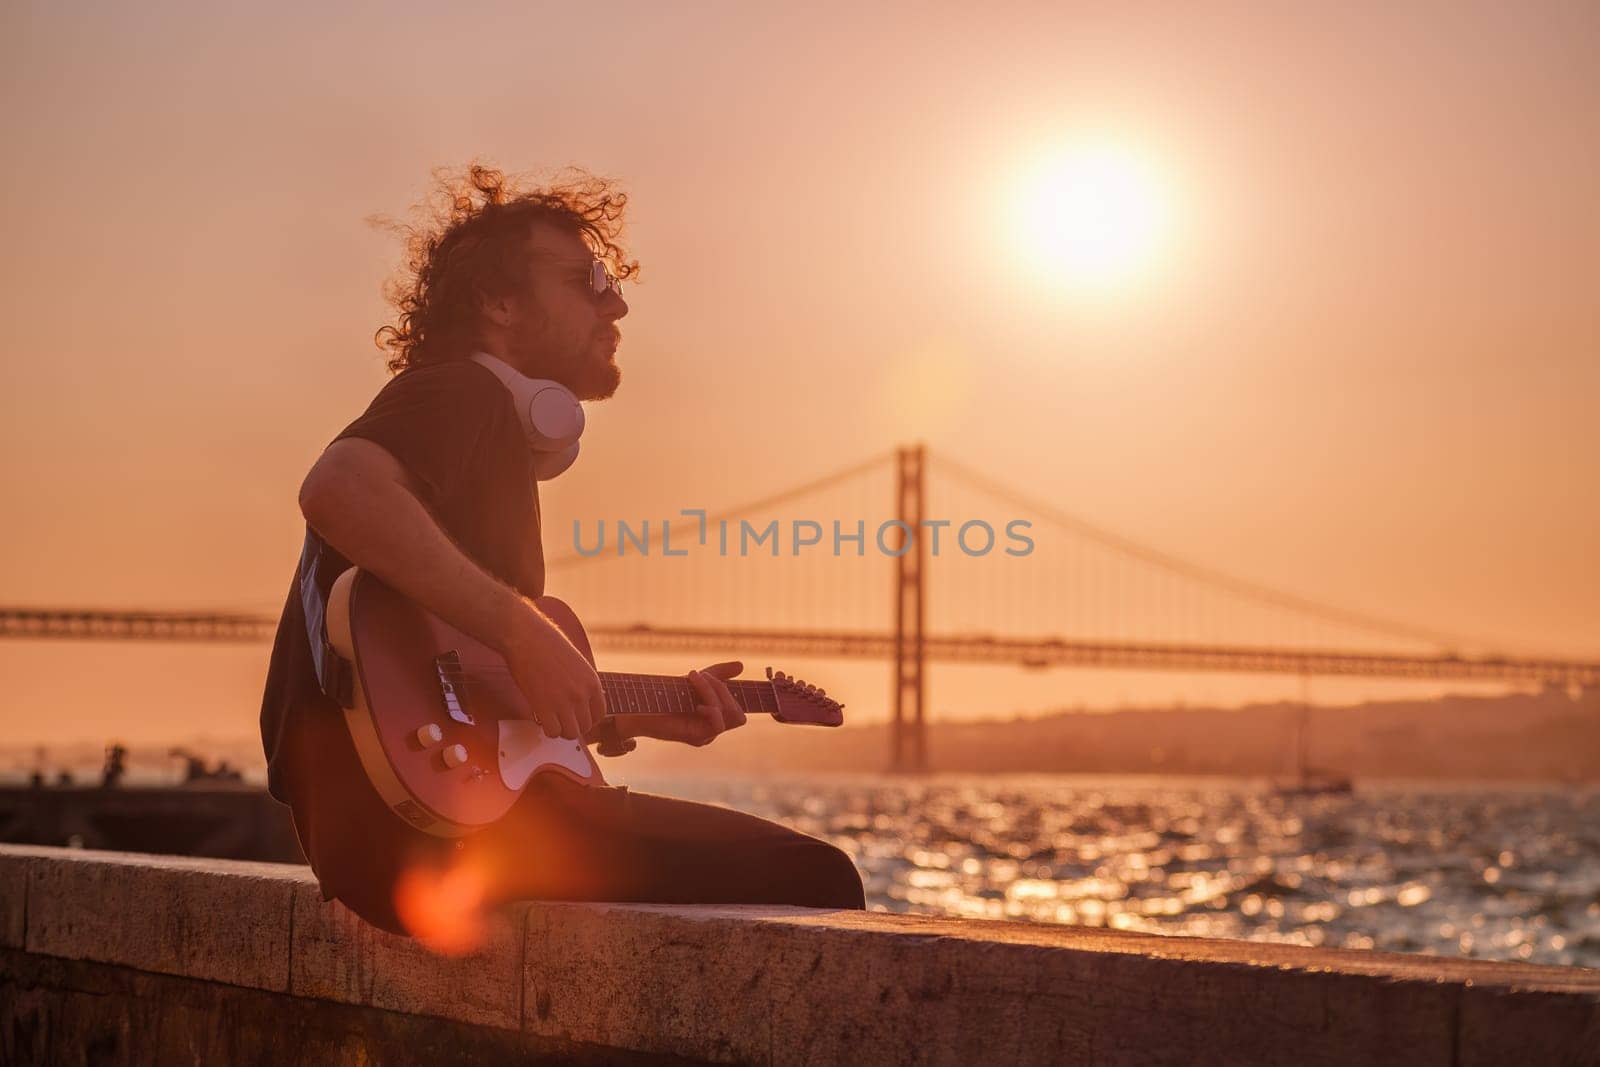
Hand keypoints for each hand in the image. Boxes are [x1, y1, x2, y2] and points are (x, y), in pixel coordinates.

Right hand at [501, 612, 605, 740]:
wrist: (526, 636)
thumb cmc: (547, 644)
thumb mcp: (576, 662)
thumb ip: (581, 682)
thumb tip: (580, 701)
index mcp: (592, 682)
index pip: (599, 714)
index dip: (586, 719)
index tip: (575, 717)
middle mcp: (582, 694)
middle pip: (585, 727)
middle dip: (572, 725)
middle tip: (559, 719)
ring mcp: (564, 701)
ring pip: (570, 734)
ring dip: (560, 730)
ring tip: (550, 720)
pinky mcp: (544, 706)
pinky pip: (552, 732)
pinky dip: (547, 730)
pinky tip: (541, 718)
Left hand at [613, 661, 747, 746]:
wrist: (641, 705)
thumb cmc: (668, 693)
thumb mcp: (698, 679)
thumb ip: (720, 673)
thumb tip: (742, 666)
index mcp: (716, 715)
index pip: (738, 709)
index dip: (735, 693)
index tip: (716, 676)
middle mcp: (713, 728)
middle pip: (738, 713)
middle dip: (721, 689)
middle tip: (699, 675)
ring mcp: (706, 735)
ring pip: (730, 716)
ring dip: (713, 692)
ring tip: (693, 678)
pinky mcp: (696, 738)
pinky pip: (718, 724)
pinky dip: (711, 709)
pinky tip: (696, 704)